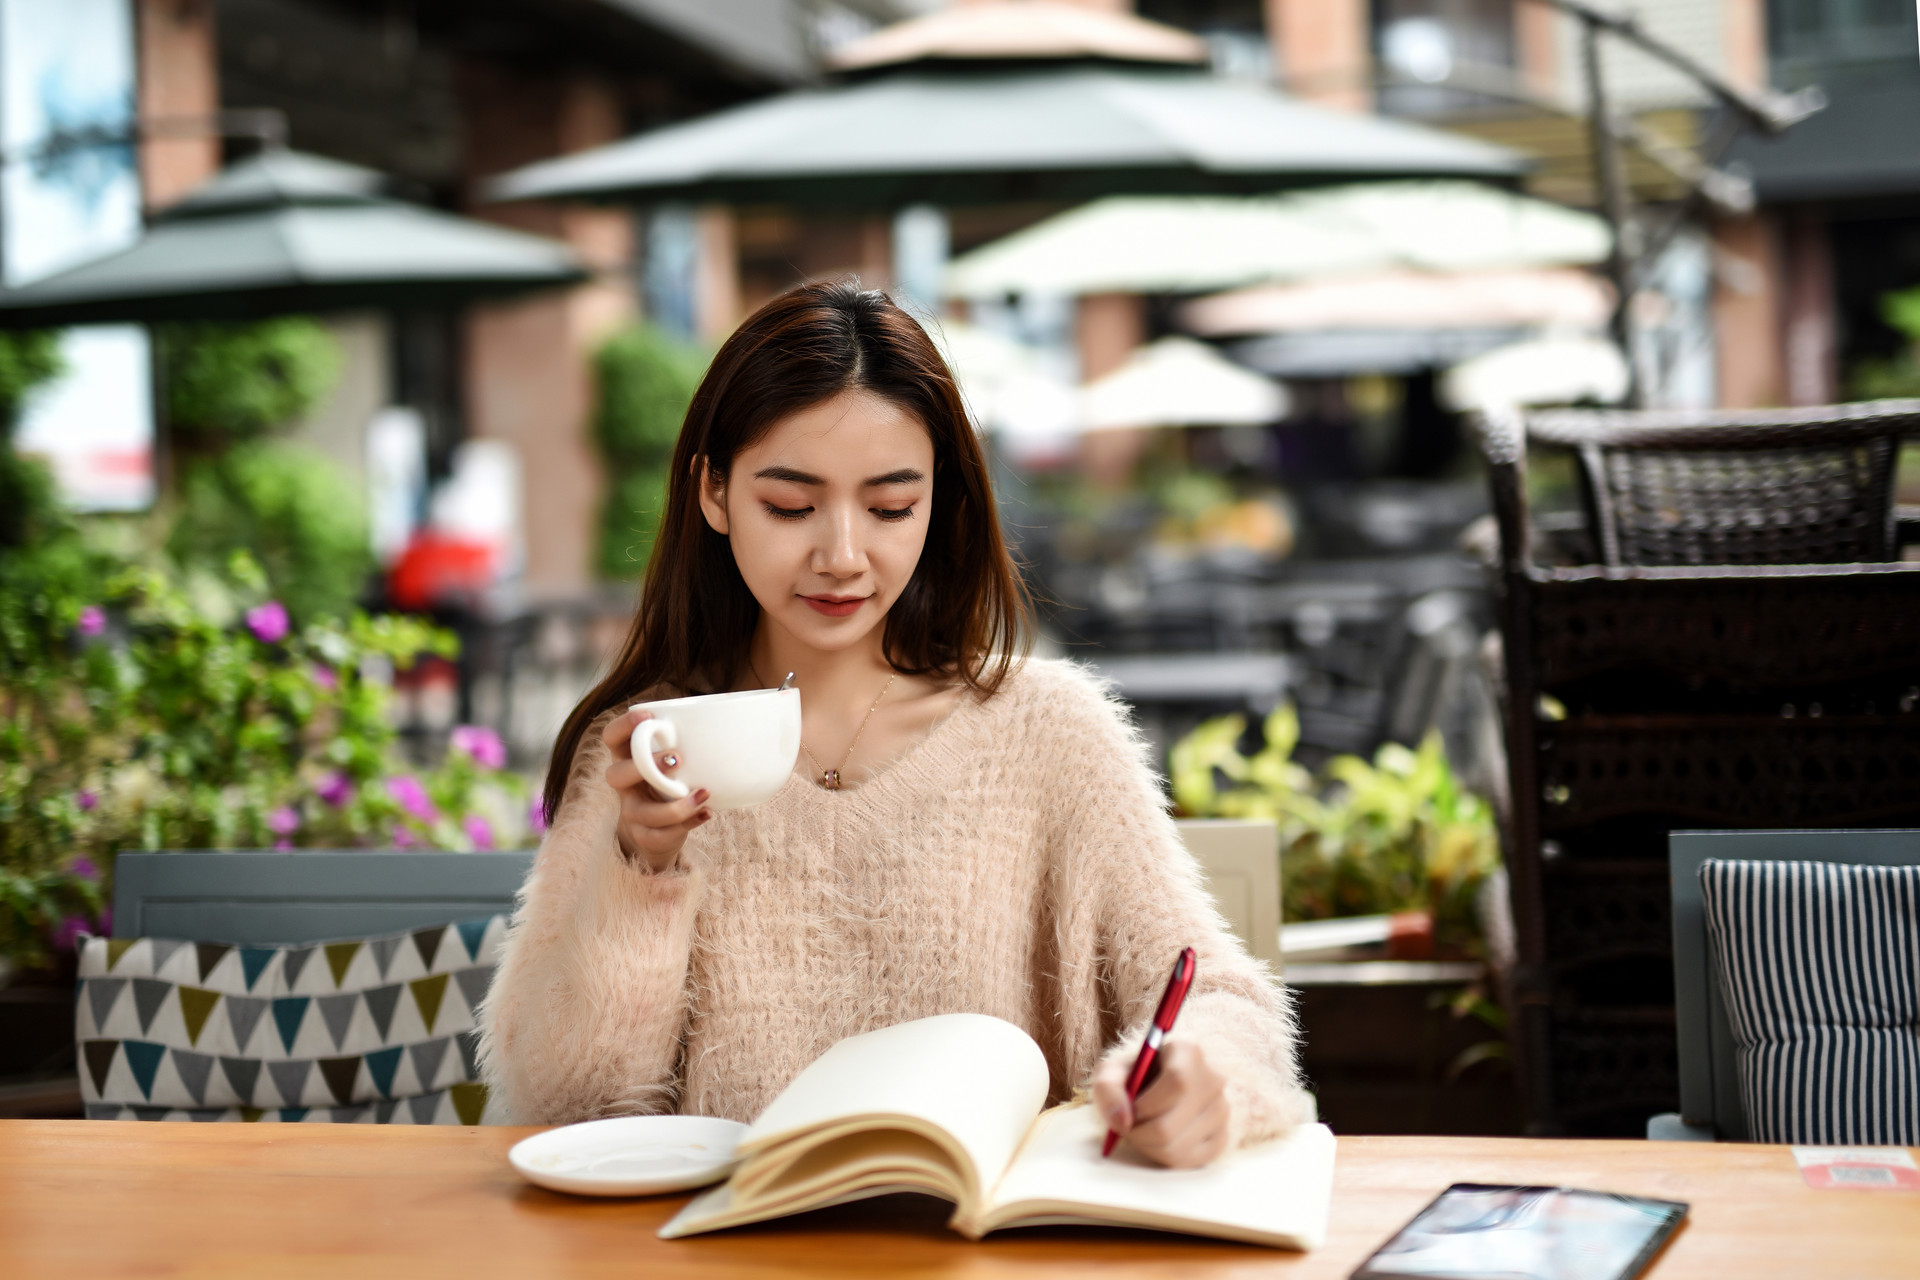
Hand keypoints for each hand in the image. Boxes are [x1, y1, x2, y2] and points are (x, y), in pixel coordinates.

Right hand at [601, 709, 710, 873]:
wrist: (659, 832)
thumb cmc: (671, 784)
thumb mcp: (673, 762)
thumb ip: (685, 744)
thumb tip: (727, 723)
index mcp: (627, 758)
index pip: (611, 738)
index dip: (623, 726)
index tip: (647, 717)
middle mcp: (624, 785)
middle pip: (615, 775)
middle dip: (645, 766)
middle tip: (678, 758)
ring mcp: (632, 811)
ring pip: (643, 812)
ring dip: (675, 805)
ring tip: (704, 794)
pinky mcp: (645, 835)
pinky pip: (660, 834)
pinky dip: (687, 824)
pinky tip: (706, 813)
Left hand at [1091, 1040, 1228, 1168]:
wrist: (1155, 1089)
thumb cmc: (1133, 1077)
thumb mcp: (1111, 1072)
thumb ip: (1107, 1089)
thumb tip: (1122, 1120)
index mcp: (1188, 1051)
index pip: (1177, 1081)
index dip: (1146, 1105)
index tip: (1129, 1111)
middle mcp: (1212, 1079)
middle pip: (1170, 1123)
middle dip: (1138, 1133)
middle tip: (1127, 1127)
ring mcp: (1221, 1110)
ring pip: (1176, 1147)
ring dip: (1147, 1147)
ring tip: (1140, 1131)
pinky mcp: (1222, 1137)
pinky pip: (1188, 1162)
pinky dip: (1163, 1158)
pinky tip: (1157, 1141)